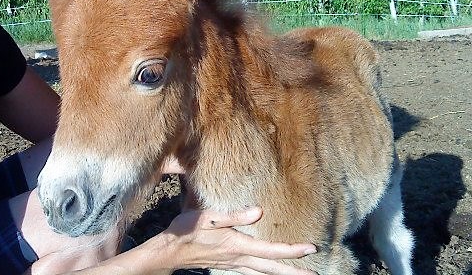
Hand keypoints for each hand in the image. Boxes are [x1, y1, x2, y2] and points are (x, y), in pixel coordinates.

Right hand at [161, 207, 316, 274]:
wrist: (170, 251)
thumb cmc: (187, 230)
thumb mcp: (208, 217)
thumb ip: (234, 215)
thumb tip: (258, 212)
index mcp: (237, 245)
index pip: (270, 250)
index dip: (292, 251)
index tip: (311, 249)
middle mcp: (238, 258)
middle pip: (271, 268)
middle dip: (293, 272)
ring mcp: (233, 264)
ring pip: (263, 272)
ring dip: (281, 274)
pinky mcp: (228, 265)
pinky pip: (253, 272)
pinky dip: (265, 273)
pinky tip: (268, 271)